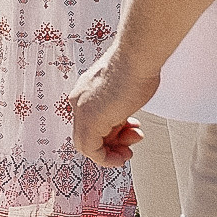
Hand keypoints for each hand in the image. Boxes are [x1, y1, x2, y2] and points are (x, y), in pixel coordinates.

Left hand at [68, 45, 158, 168]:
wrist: (136, 57)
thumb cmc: (137, 66)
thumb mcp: (125, 90)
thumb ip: (120, 106)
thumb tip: (125, 117)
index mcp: (87, 91)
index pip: (92, 120)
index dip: (113, 132)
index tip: (129, 132)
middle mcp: (80, 100)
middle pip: (91, 132)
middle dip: (114, 142)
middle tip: (132, 143)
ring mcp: (82, 110)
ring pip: (88, 143)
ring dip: (112, 152)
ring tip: (129, 150)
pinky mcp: (88, 121)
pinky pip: (90, 149)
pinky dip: (105, 159)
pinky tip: (120, 159)